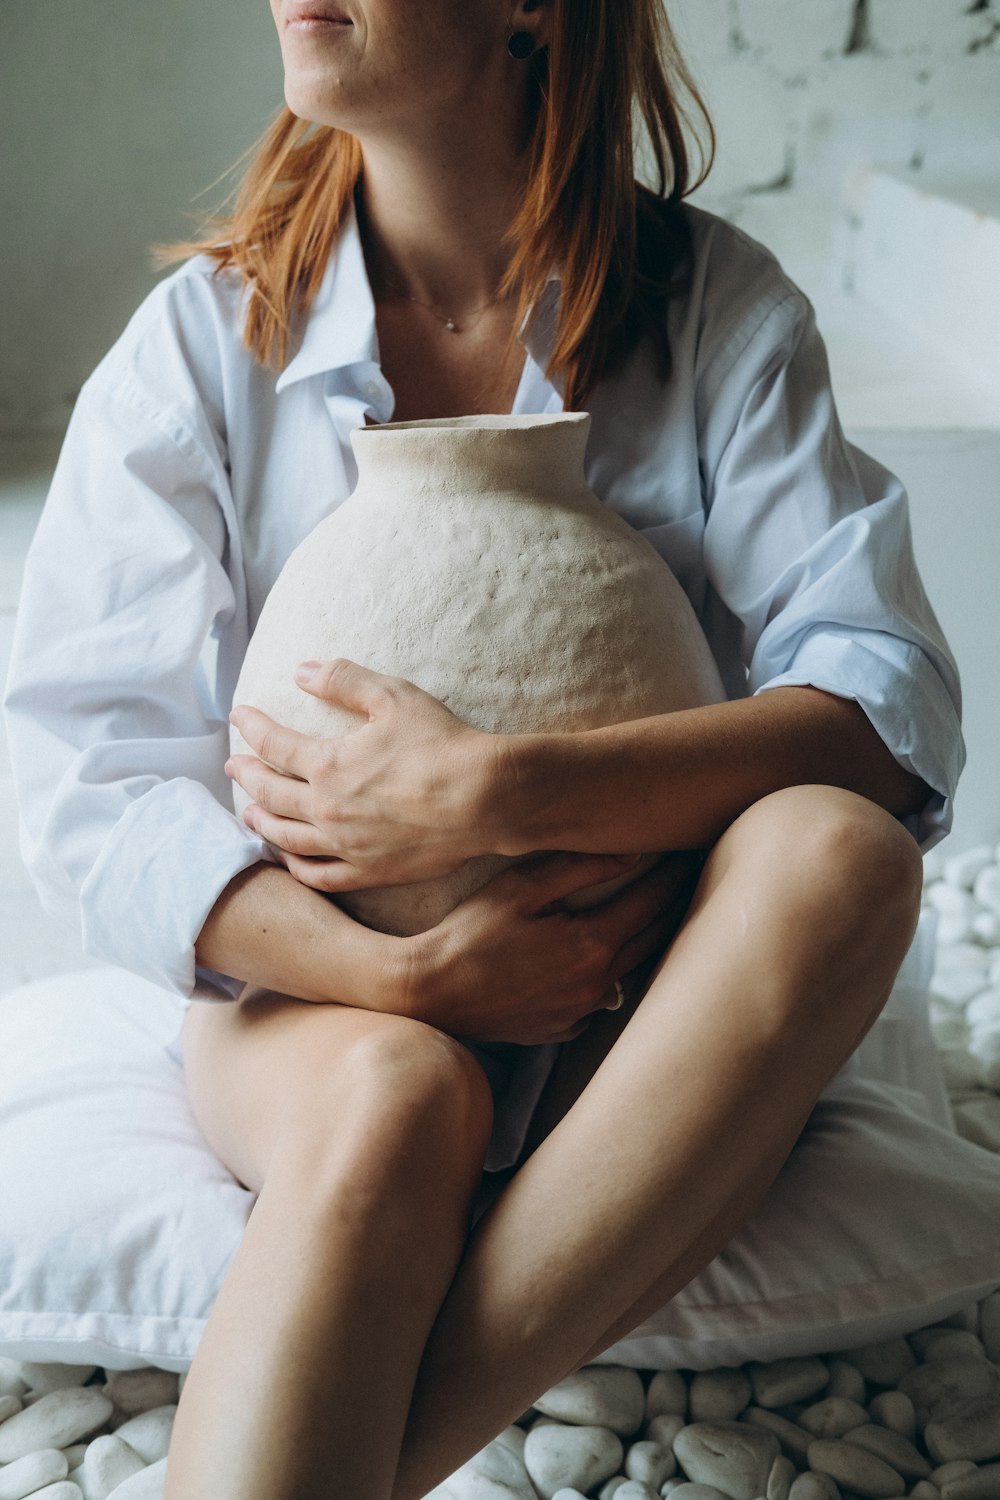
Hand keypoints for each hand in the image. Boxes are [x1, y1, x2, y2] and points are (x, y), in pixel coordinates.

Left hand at [226, 658, 494, 891]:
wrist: (483, 800)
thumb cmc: (441, 745)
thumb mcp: (392, 696)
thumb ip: (342, 680)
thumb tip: (300, 671)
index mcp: (327, 764)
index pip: (274, 744)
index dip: (253, 726)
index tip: (240, 716)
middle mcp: (326, 809)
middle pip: (270, 793)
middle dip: (246, 775)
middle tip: (234, 765)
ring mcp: (345, 845)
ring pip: (285, 838)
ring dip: (261, 821)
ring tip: (248, 812)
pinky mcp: (368, 871)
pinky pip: (317, 874)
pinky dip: (294, 865)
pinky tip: (287, 857)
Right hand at [401, 848, 702, 1045]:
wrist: (429, 993)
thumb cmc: (468, 932)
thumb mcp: (519, 886)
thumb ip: (579, 866)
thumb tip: (634, 850)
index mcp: (592, 945)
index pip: (653, 900)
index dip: (674, 871)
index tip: (690, 848)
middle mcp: (596, 985)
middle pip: (655, 937)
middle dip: (673, 902)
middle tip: (689, 872)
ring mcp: (581, 1012)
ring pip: (632, 970)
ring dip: (647, 938)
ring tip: (656, 907)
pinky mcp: (563, 1029)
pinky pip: (601, 998)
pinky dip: (610, 973)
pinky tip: (605, 953)